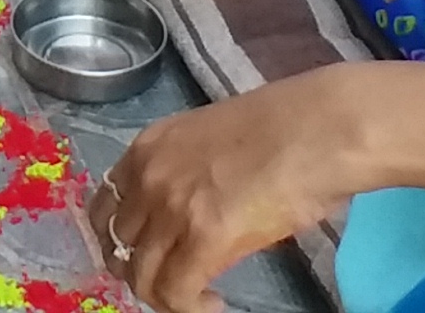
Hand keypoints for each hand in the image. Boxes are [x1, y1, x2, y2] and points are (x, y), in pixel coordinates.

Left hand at [94, 80, 355, 310]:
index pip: (103, 207)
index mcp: (148, 147)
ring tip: (198, 297)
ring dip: (165, 296)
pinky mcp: (204, 237)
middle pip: (115, 245)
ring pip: (140, 276)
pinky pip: (175, 292)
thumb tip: (192, 212)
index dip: (117, 240)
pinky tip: (214, 303)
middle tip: (173, 280)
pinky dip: (189, 307)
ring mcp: (172, 207)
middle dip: (139, 270)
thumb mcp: (211, 140)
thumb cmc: (285, 129)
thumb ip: (186, 174)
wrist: (321, 129)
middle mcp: (148, 176)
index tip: (142, 256)